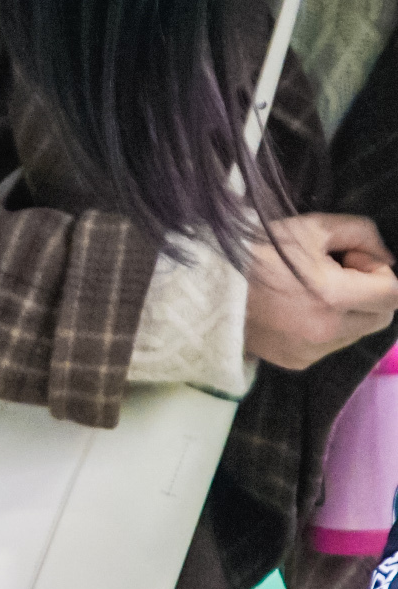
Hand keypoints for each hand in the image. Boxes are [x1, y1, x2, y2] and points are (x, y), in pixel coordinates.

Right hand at [245, 214, 397, 369]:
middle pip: (381, 318)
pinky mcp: (296, 362)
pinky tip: (299, 311)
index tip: (353, 261)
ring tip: (314, 293)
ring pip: (357, 333)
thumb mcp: (313, 226)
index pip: (392, 295)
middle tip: (338, 276)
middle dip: (371, 295)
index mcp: (332, 296)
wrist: (209, 288)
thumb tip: (385, 258)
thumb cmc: (260, 251)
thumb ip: (362, 234)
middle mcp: (326, 331)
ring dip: (349, 313)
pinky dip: (327, 328)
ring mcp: (311, 351)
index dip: (381, 274)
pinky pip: (331, 345)